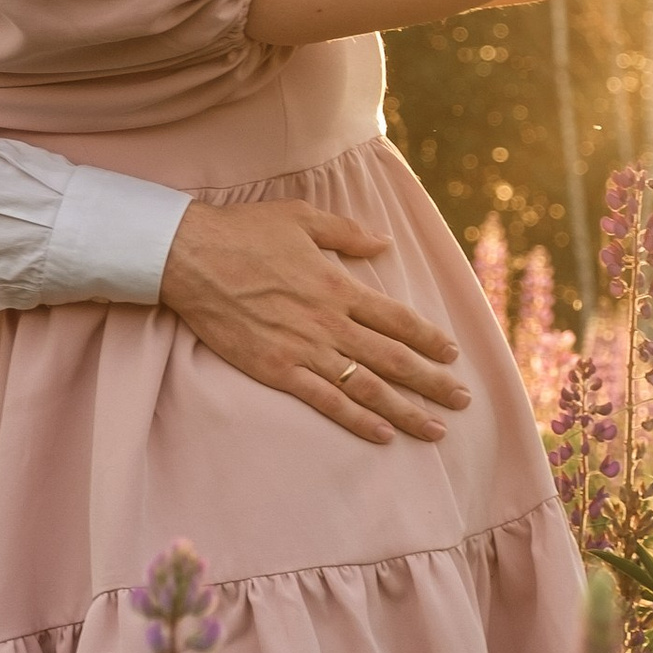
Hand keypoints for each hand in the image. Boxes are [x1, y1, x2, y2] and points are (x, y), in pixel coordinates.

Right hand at [158, 199, 469, 443]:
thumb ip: (348, 234)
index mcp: (339, 286)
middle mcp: (330, 322)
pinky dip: (358, 420)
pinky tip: (383, 435)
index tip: (452, 355)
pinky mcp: (277, 370)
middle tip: (462, 400)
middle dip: (433, 382)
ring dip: (406, 410)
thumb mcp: (302, 217)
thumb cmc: (244, 231)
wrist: (189, 257)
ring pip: (368, 387)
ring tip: (436, 429)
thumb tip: (384, 244)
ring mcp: (305, 349)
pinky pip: (327, 401)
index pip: (398, 319)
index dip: (429, 339)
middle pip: (394, 359)